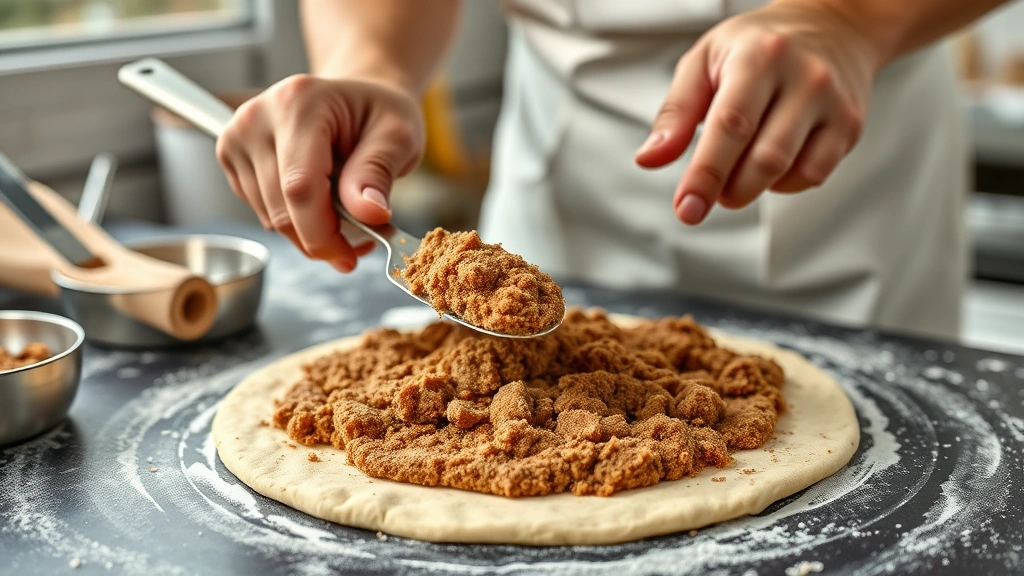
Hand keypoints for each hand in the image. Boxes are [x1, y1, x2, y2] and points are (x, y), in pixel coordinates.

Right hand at [216, 74, 423, 271]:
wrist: (355, 100)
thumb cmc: (377, 115)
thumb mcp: (398, 136)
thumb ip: (378, 172)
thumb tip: (369, 213)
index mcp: (300, 103)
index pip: (300, 187)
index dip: (322, 234)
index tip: (348, 258)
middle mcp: (258, 115)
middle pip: (281, 208)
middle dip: (320, 239)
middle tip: (359, 244)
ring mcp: (238, 135)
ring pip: (269, 217)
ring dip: (309, 232)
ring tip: (344, 213)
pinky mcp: (231, 155)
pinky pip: (261, 211)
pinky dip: (294, 220)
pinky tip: (320, 202)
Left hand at [635, 1, 881, 224]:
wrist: (833, 25)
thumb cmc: (757, 46)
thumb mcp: (705, 61)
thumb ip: (675, 112)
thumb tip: (649, 159)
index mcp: (759, 57)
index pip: (730, 126)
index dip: (706, 174)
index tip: (686, 208)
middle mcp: (804, 78)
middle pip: (764, 158)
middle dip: (729, 190)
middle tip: (710, 192)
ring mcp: (834, 103)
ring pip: (790, 171)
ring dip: (752, 187)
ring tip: (737, 169)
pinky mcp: (850, 126)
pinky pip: (813, 175)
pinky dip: (782, 183)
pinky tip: (770, 162)